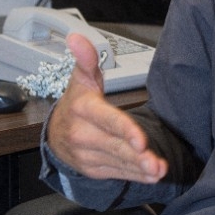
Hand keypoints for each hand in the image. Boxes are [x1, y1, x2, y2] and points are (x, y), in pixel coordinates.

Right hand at [46, 33, 167, 183]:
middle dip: (137, 156)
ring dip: (139, 169)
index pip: (107, 120)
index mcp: (83, 110)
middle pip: (115, 146)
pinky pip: (116, 173)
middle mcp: (82, 135)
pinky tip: (150, 175)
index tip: (140, 140)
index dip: (124, 130)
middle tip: (157, 163)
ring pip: (118, 163)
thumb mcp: (82, 79)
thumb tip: (77, 38)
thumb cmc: (76, 103)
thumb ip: (87, 59)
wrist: (55, 134)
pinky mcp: (92, 169)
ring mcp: (86, 154)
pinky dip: (134, 176)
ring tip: (159, 170)